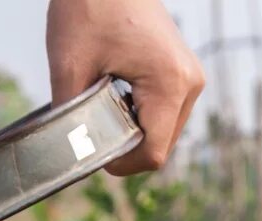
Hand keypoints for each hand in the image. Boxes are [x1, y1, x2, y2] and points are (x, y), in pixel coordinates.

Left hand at [47, 0, 203, 175]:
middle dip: (127, 148)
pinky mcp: (184, 73)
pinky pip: (166, 115)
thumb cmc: (89, 4)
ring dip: (134, 132)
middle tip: (93, 128)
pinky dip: (141, 117)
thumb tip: (71, 156)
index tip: (94, 151)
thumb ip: (71, 117)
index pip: (152, 153)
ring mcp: (191, 77)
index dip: (121, 164)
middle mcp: (190, 82)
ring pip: (164, 134)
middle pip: (161, 147)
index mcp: (170, 82)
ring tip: (105, 108)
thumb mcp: (69, 66)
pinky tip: (117, 99)